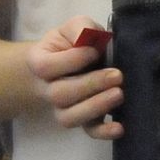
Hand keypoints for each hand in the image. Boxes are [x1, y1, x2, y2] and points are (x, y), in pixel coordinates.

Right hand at [29, 16, 125, 139]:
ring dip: (96, 107)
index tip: (94, 50)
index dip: (71, 60)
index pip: (46, 67)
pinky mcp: (83, 118)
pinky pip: (87, 131)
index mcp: (39, 62)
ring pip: (70, 117)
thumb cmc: (73, 42)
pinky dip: (103, 132)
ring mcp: (63, 107)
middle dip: (90, 85)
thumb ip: (81, 28)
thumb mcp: (75, 27)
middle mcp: (47, 89)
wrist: (70, 62)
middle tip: (116, 75)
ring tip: (118, 94)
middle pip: (59, 94)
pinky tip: (119, 127)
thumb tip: (90, 39)